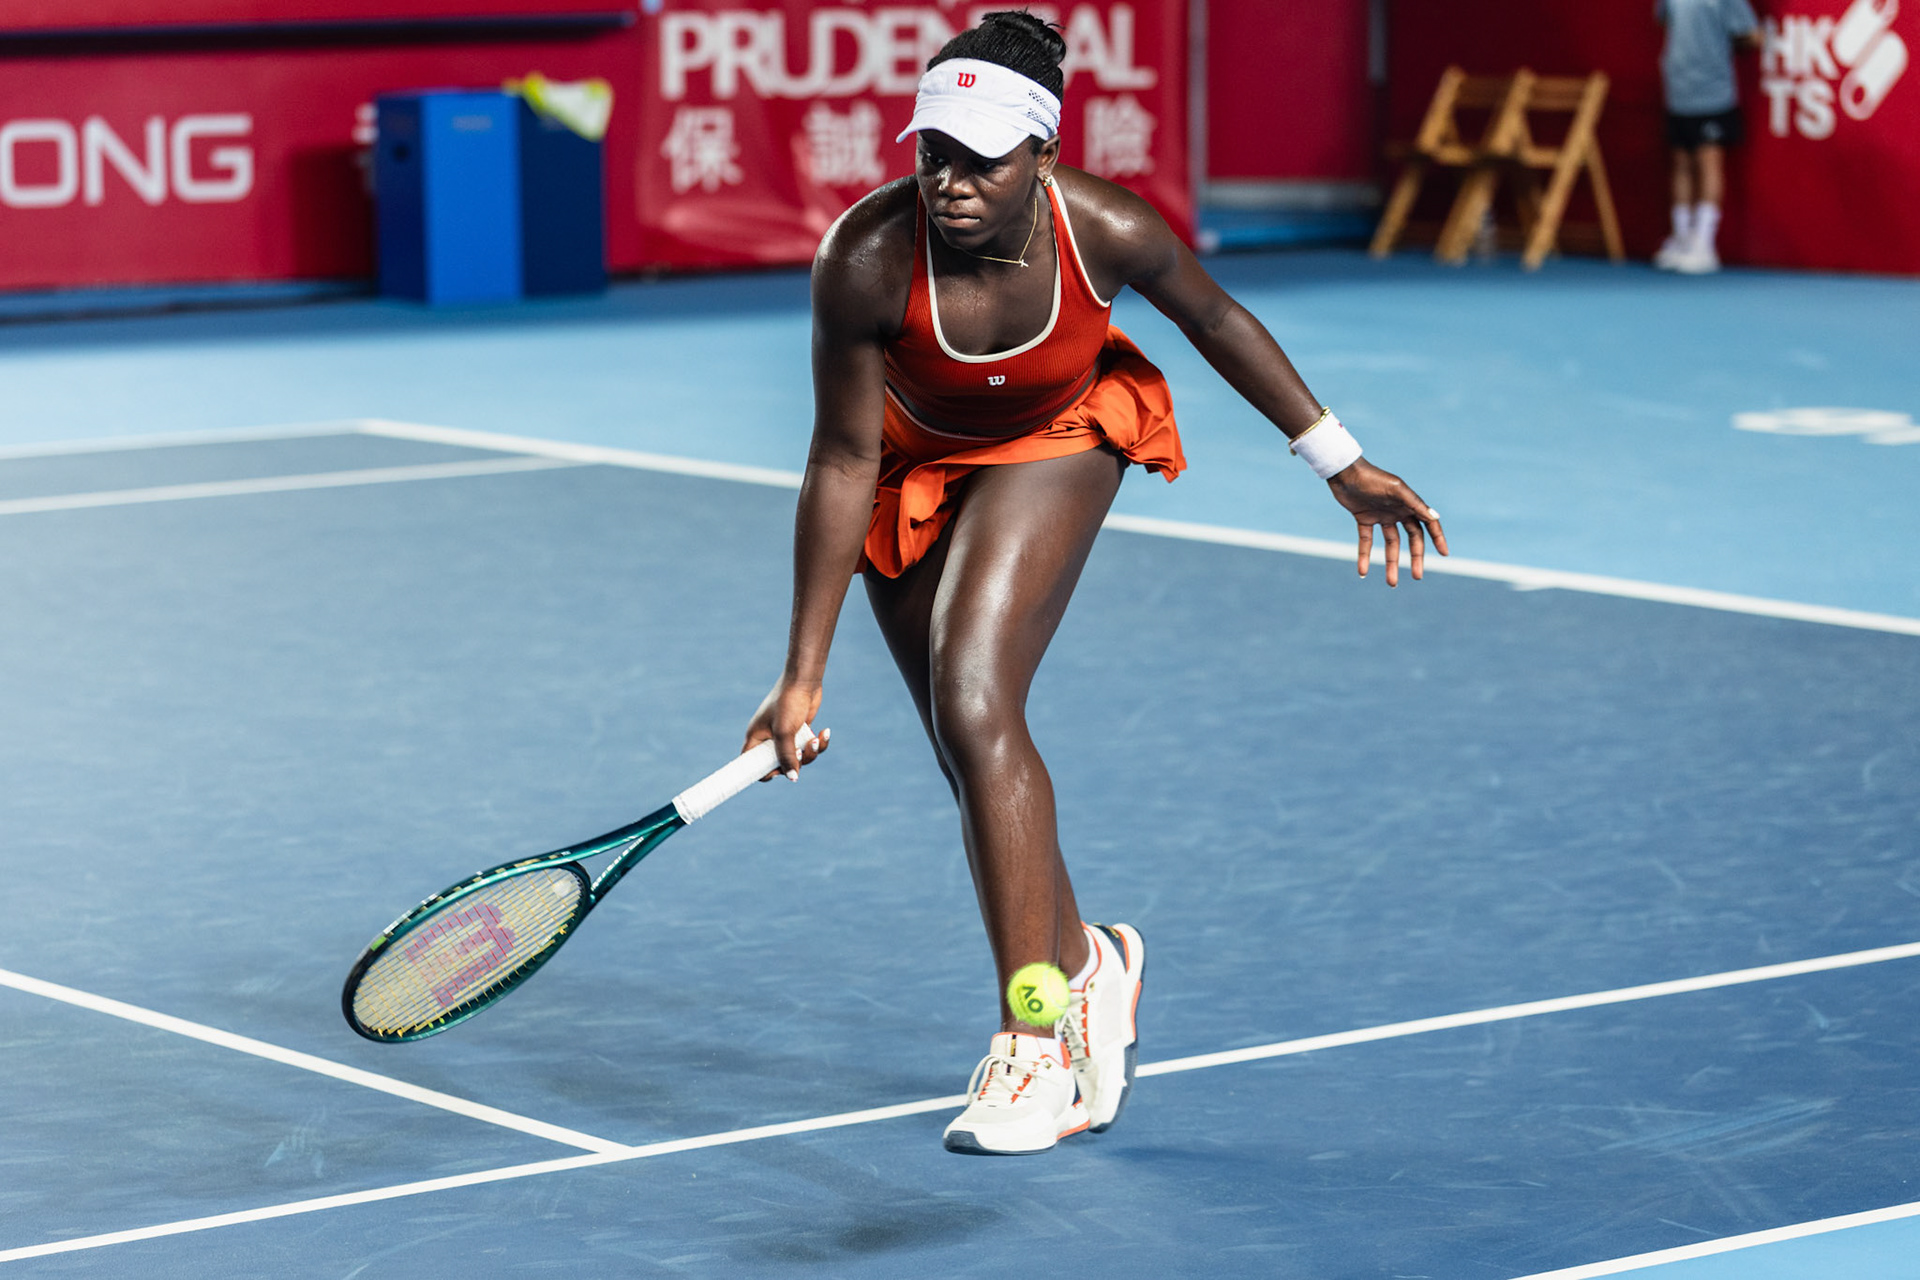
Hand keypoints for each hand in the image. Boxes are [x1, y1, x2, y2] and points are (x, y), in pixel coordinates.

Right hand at [744, 678, 828, 779]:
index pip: (752, 764)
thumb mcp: (785, 732)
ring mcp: (786, 736)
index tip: (778, 772)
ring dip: (811, 753)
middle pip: (780, 765)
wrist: (804, 681)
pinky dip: (819, 744)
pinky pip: (810, 748)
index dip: (763, 772)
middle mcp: (769, 739)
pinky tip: (825, 732)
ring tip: (815, 740)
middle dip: (795, 762)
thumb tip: (793, 778)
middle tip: (800, 750)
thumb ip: (786, 756)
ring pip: (799, 758)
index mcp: (756, 738)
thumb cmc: (788, 703)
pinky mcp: (801, 732)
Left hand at [1326, 458, 1447, 586]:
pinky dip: (1364, 556)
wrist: (1345, 472)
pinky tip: (1363, 572)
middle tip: (1416, 576)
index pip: (1428, 524)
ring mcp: (1381, 516)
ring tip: (1392, 583)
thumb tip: (1435, 518)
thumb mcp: (1396, 491)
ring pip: (1391, 544)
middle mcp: (1398, 511)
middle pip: (1411, 539)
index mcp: (1409, 504)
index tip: (1444, 554)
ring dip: (1391, 563)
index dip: (1438, 538)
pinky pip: (1366, 542)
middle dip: (1415, 558)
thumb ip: (1415, 504)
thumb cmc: (1372, 478)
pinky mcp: (1364, 519)